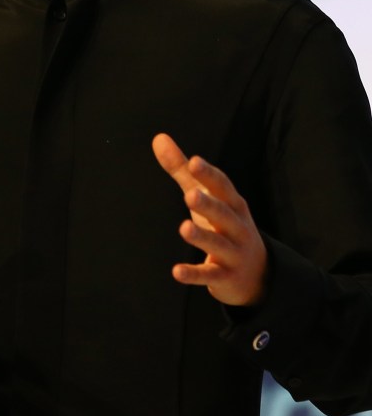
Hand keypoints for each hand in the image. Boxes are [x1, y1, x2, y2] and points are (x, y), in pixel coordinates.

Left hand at [152, 133, 266, 306]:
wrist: (257, 275)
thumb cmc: (225, 226)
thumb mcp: (207, 197)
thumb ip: (182, 170)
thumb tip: (158, 138)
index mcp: (233, 204)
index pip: (223, 186)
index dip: (209, 175)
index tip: (195, 161)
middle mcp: (237, 227)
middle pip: (223, 214)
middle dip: (209, 205)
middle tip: (190, 195)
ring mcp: (234, 254)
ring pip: (218, 244)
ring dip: (202, 237)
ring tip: (184, 228)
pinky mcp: (225, 278)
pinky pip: (210, 275)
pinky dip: (194, 274)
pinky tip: (176, 272)